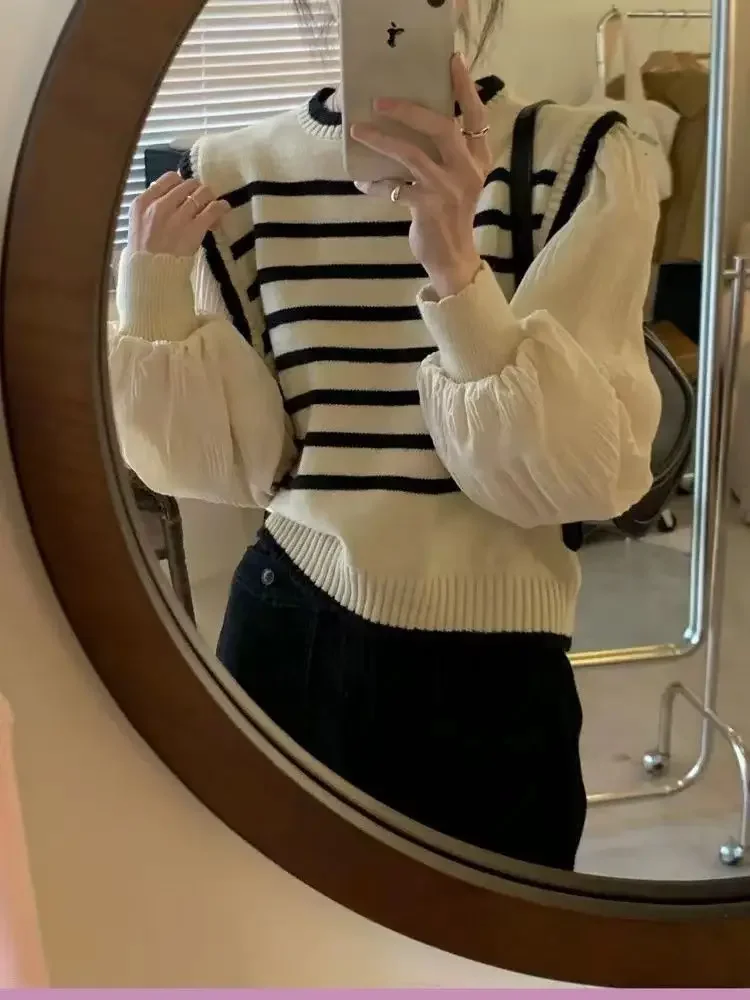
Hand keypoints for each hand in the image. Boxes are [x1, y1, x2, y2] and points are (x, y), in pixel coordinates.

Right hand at [128, 172, 230, 256]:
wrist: (151, 275)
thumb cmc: (144, 254)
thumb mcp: (138, 224)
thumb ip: (152, 207)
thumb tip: (172, 193)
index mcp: (142, 202)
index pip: (169, 179)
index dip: (181, 183)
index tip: (186, 193)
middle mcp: (160, 206)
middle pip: (187, 185)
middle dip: (197, 191)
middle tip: (201, 202)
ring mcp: (177, 217)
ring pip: (201, 193)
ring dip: (209, 198)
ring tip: (212, 206)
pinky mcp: (194, 229)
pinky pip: (212, 209)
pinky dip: (220, 206)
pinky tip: (223, 208)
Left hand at [351, 53, 489, 298]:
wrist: (454, 260)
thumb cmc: (451, 217)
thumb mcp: (458, 181)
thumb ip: (446, 155)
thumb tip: (410, 125)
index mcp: (478, 160)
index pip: (476, 117)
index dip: (465, 88)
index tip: (452, 61)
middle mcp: (467, 171)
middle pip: (441, 127)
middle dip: (409, 110)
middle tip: (380, 100)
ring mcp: (448, 189)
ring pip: (412, 154)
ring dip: (381, 140)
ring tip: (358, 131)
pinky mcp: (427, 207)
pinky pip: (394, 188)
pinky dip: (375, 184)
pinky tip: (361, 183)